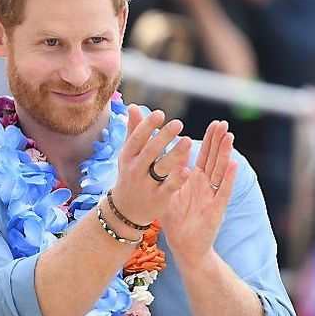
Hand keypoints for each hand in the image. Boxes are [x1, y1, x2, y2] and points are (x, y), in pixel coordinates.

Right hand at [111, 106, 192, 226]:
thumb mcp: (129, 154)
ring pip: (160, 168)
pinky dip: (177, 179)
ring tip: (187, 142)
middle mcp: (135, 169)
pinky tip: (186, 169)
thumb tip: (133, 106)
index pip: (137, 138)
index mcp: (128, 156)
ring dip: (173, 155)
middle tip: (178, 123)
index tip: (160, 114)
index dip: (147, 126)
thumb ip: (134, 130)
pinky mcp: (158, 198)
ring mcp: (146, 184)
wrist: (126, 209)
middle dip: (163, 137)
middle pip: (149, 151)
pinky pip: (168, 187)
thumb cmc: (131, 174)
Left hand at [161, 119, 237, 268]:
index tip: (215, 123)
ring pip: (220, 171)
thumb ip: (172, 173)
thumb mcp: (171, 192)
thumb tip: (169, 152)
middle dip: (219, 142)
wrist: (184, 245)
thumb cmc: (178, 219)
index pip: (204, 156)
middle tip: (223, 123)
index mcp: (195, 181)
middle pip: (214, 159)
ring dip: (225, 154)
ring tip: (229, 136)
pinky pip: (222, 192)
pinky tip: (233, 164)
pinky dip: (228, 178)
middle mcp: (206, 186)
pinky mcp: (216, 209)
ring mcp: (212, 196)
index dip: (210, 141)